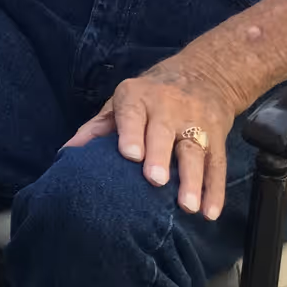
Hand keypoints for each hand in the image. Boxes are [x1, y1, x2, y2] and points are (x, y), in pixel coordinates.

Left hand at [65, 49, 244, 218]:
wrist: (203, 74)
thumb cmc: (150, 95)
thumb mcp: (122, 102)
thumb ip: (97, 128)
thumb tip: (68, 152)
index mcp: (138, 97)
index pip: (134, 114)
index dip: (132, 133)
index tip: (130, 155)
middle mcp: (168, 108)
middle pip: (164, 133)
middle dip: (160, 156)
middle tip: (155, 180)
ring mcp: (196, 124)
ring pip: (195, 151)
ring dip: (193, 180)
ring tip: (187, 206)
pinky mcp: (218, 139)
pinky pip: (218, 165)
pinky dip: (215, 191)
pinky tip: (209, 212)